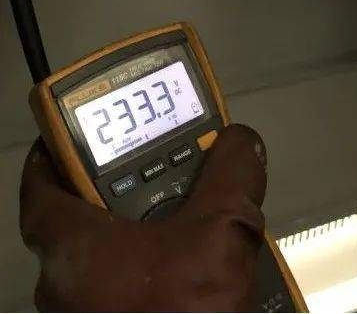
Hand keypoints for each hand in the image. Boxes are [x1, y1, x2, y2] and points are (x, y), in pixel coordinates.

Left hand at [20, 125, 266, 311]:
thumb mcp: (223, 231)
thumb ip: (232, 173)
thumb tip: (240, 143)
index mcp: (77, 250)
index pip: (43, 185)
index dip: (56, 152)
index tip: (72, 134)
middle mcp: (71, 284)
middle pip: (91, 215)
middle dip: (132, 188)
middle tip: (168, 171)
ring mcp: (91, 312)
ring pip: (117, 252)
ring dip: (156, 228)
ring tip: (200, 218)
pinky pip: (132, 283)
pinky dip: (162, 263)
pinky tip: (202, 265)